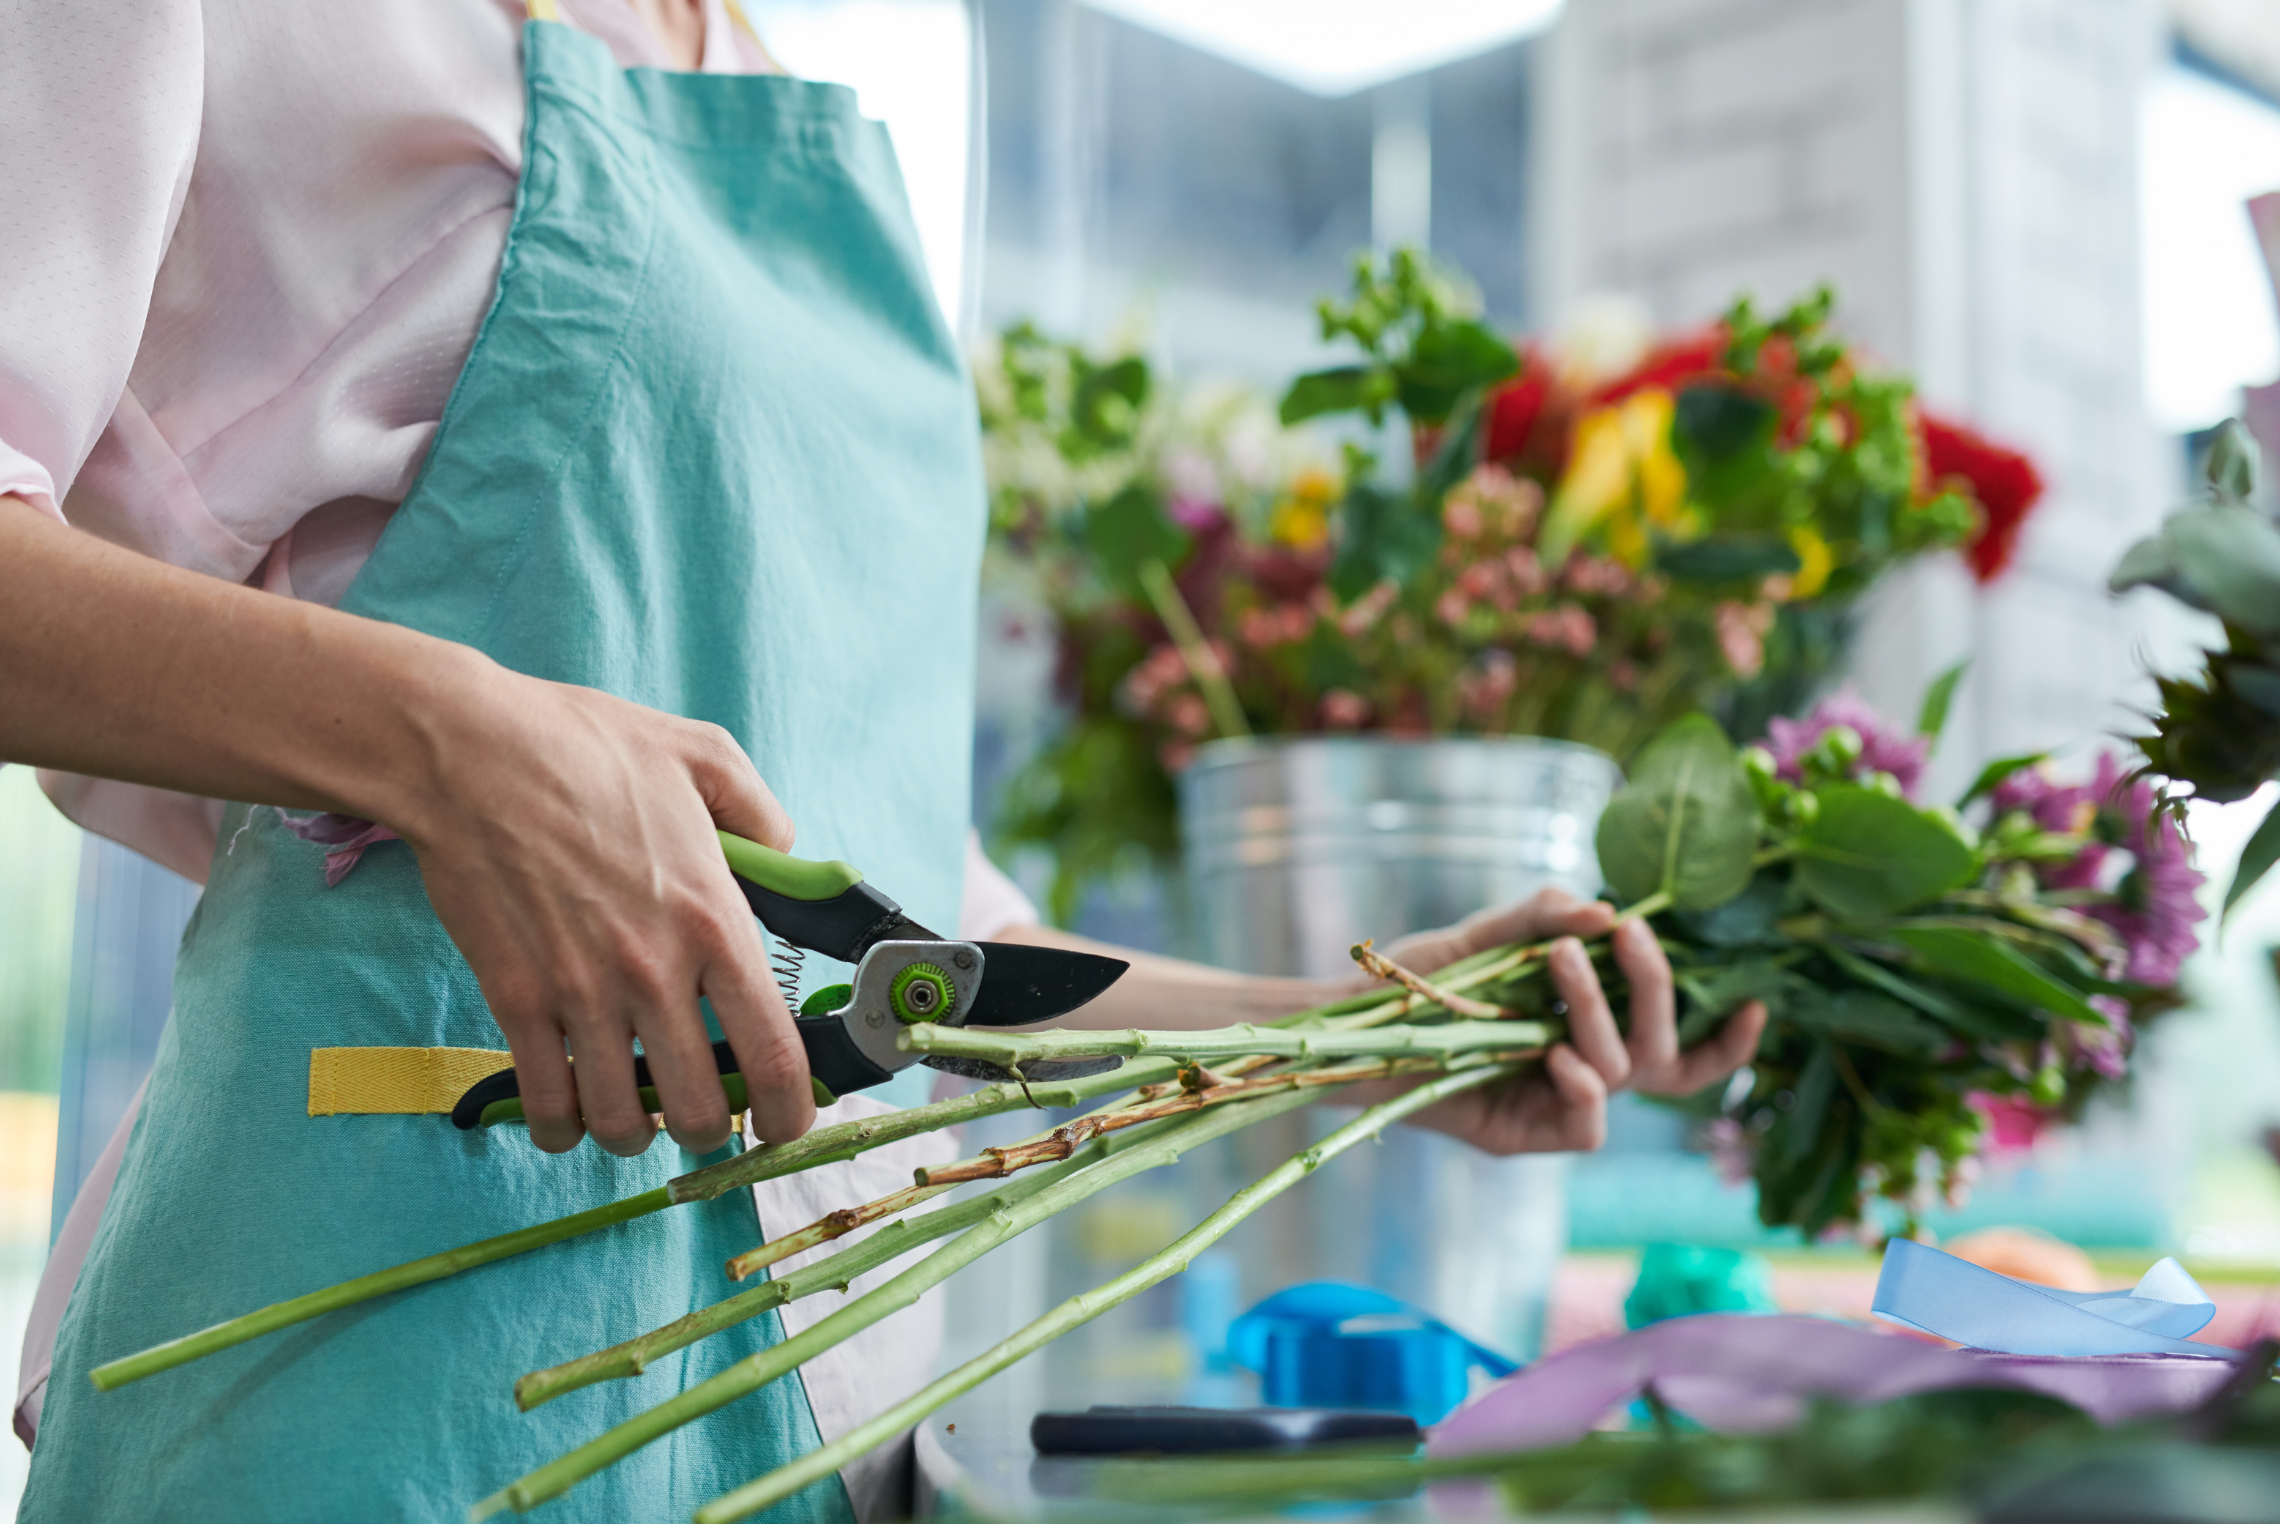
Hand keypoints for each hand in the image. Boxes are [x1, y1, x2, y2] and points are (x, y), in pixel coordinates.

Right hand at [0, 498, 813, 1156]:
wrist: (468, 753)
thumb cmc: (585, 746)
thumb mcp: (702, 755)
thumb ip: (760, 814)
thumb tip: (786, 858)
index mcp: (714, 920)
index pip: (772, 1053)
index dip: (789, 1112)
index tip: (786, 1124)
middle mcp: (655, 972)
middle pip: (699, 1110)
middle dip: (708, 1130)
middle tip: (701, 1113)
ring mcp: (581, 993)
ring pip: (619, 1122)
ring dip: (631, 1134)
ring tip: (633, 1115)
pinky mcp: (516, 1000)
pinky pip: (545, 1103)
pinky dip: (560, 1127)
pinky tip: (567, 1114)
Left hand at [1357, 888, 1765, 1153]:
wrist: (1346, 1025)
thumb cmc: (1417, 984)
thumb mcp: (1484, 936)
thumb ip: (1542, 916)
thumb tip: (1604, 908)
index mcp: (1589, 1029)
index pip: (1678, 1048)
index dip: (1726, 1040)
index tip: (1754, 999)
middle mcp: (1581, 1070)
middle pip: (1660, 1050)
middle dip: (1656, 988)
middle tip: (1628, 934)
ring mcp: (1552, 1105)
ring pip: (1622, 1075)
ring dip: (1601, 1012)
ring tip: (1563, 961)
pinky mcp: (1521, 1136)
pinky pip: (1585, 1127)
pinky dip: (1583, 1089)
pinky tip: (1556, 1054)